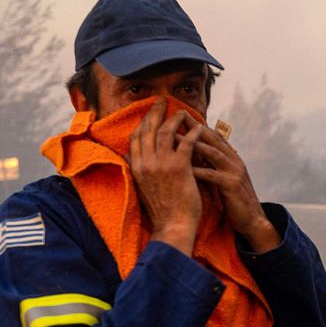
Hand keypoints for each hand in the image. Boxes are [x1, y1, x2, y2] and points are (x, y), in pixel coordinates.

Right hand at [129, 98, 201, 254]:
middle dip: (155, 112)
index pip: (136, 137)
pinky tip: (198, 127)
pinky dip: (192, 132)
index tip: (150, 112)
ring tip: (184, 111)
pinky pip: (186, 143)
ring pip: (166, 132)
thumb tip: (127, 155)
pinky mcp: (179, 168)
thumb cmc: (162, 209)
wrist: (173, 226)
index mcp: (136, 167)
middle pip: (148, 129)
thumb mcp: (142, 187)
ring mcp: (161, 165)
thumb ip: (137, 169)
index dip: (144, 122)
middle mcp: (145, 163)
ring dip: (175, 119)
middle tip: (163, 100)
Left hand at [189, 122, 279, 251]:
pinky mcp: (232, 186)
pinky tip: (184, 167)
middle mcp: (235, 161)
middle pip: (214, 139)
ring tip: (175, 137)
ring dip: (194, 144)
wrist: (252, 220)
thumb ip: (214, 166)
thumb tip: (195, 156)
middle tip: (177, 117)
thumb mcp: (224, 179)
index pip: (215, 137)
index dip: (199, 125)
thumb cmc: (234, 201)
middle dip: (195, 127)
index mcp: (232, 159)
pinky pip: (213, 175)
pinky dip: (198, 170)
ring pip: (213, 153)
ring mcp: (235, 173)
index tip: (181, 116)